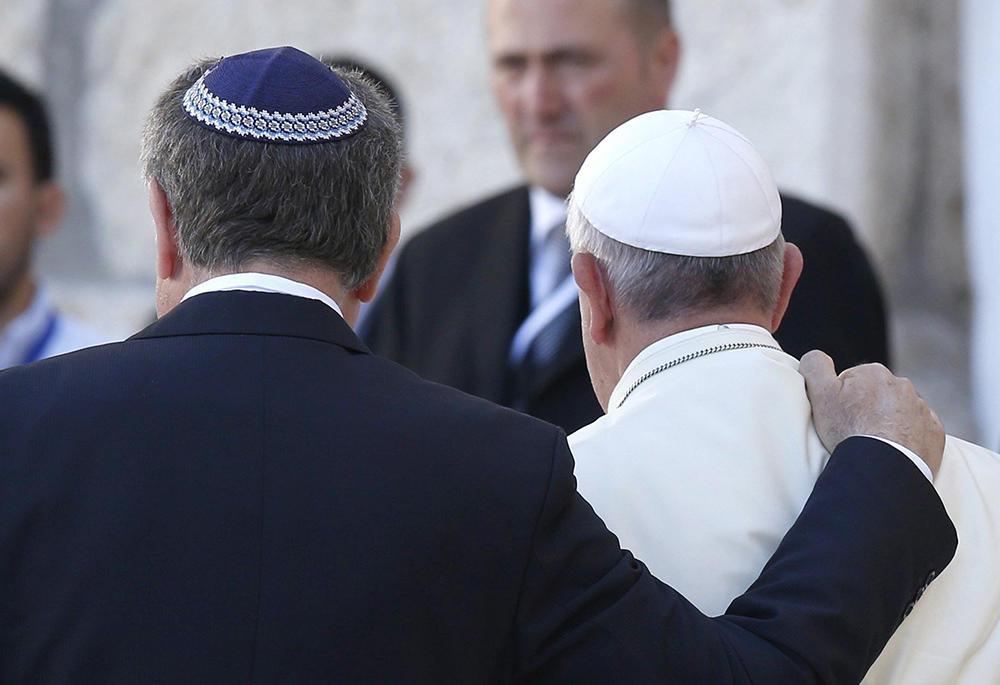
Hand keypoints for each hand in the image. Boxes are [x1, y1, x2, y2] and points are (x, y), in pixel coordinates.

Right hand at [800, 350, 944, 475]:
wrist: (883, 467)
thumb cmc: (849, 430)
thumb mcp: (820, 393)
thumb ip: (815, 365)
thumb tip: (816, 356)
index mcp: (874, 372)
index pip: (852, 382)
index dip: (842, 400)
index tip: (840, 417)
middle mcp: (902, 385)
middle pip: (877, 396)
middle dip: (867, 409)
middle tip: (855, 432)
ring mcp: (921, 409)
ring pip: (899, 412)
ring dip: (888, 423)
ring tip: (875, 444)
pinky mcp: (934, 432)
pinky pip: (919, 430)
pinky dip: (908, 438)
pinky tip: (895, 450)